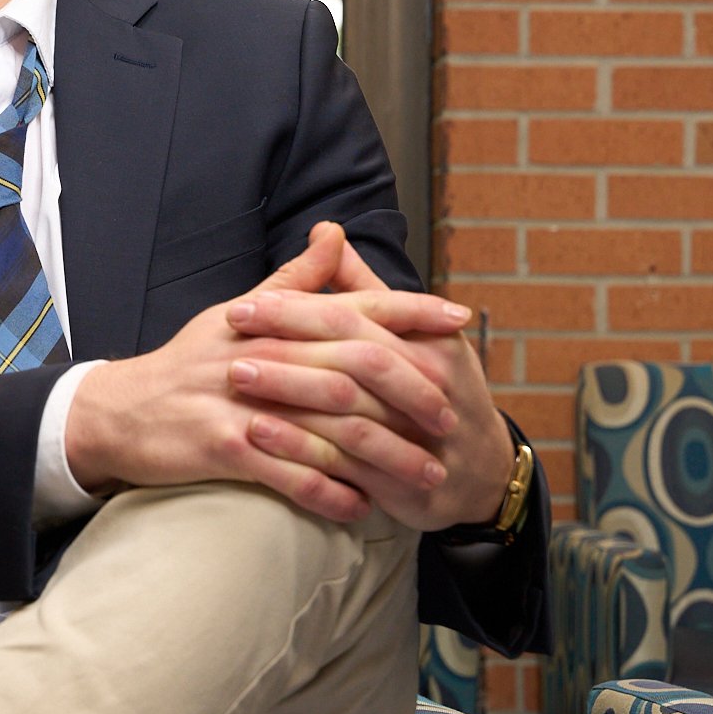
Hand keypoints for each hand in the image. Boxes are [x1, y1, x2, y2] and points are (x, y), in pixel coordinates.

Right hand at [63, 230, 473, 525]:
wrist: (118, 411)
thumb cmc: (187, 363)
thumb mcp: (238, 312)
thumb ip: (295, 280)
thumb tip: (335, 232)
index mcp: (273, 321)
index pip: (353, 307)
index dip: (409, 311)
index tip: (460, 319)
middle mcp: (263, 355)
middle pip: (354, 369)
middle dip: (410, 393)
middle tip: (454, 420)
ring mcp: (243, 402)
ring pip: (330, 428)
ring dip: (383, 456)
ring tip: (425, 478)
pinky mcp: (222, 446)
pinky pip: (288, 474)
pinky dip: (328, 492)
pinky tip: (360, 509)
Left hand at [223, 223, 515, 531]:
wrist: (481, 476)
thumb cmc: (438, 394)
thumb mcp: (413, 336)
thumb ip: (364, 290)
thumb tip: (326, 232)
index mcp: (428, 344)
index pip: (356, 316)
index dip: (299, 308)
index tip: (246, 303)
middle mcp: (427, 385)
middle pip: (351, 355)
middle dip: (288, 338)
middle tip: (232, 326)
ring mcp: (415, 434)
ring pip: (344, 407)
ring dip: (287, 388)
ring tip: (235, 374)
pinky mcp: (396, 481)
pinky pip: (341, 461)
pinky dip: (297, 446)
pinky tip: (257, 433)